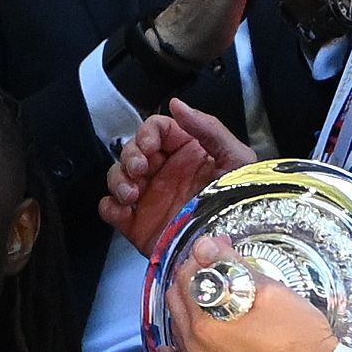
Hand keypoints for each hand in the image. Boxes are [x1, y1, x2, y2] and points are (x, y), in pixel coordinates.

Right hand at [100, 100, 253, 255]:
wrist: (233, 246)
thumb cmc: (242, 202)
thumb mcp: (235, 158)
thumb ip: (209, 128)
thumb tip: (179, 105)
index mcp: (187, 153)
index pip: (157, 130)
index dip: (147, 133)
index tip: (149, 145)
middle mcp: (166, 172)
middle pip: (132, 150)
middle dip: (130, 156)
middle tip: (140, 168)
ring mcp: (149, 197)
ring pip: (117, 177)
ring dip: (118, 180)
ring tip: (133, 192)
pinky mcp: (137, 223)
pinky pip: (110, 209)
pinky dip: (110, 207)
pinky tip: (124, 209)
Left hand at [157, 237, 340, 351]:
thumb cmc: (300, 338)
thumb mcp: (270, 291)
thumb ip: (232, 265)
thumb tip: (205, 244)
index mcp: (205, 325)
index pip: (187, 279)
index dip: (201, 258)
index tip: (215, 248)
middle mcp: (195, 350)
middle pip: (178, 304)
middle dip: (192, 279)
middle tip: (212, 266)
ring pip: (178, 331)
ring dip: (187, 308)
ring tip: (205, 293)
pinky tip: (173, 347)